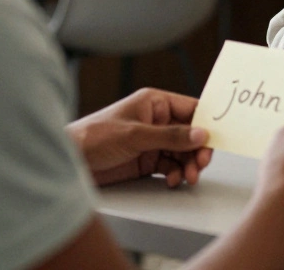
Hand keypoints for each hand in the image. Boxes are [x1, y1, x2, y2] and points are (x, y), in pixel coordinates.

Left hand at [66, 87, 212, 187]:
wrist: (69, 161)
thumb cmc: (93, 137)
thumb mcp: (135, 135)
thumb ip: (170, 136)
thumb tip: (200, 134)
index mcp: (155, 103)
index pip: (191, 109)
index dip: (205, 124)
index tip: (214, 140)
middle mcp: (157, 121)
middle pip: (190, 134)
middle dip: (197, 150)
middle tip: (200, 164)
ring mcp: (152, 141)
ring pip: (182, 152)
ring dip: (188, 165)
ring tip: (187, 177)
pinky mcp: (146, 160)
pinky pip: (170, 165)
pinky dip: (175, 173)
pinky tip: (172, 180)